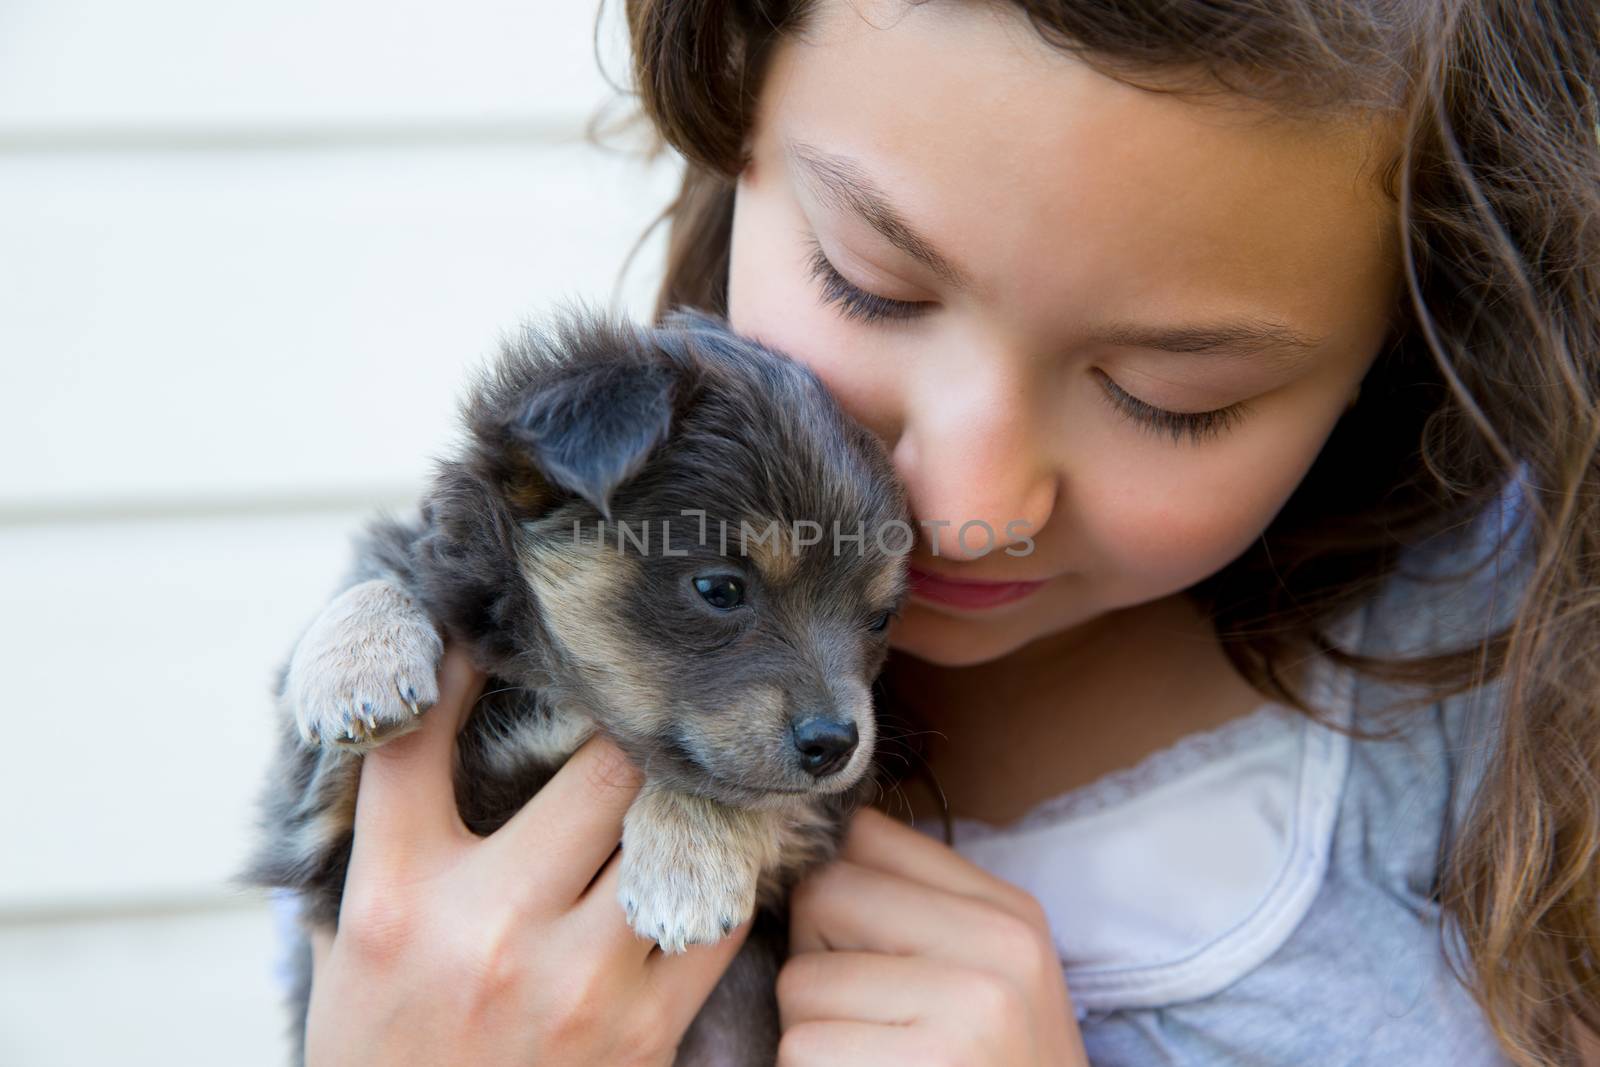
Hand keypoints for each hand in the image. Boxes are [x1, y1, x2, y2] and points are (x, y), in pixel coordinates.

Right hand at [302, 641, 751, 1066]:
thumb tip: (413, 719)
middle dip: (627, 729)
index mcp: (393, 900)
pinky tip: (702, 858)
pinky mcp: (643, 1028)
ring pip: (671, 830)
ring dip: (682, 796)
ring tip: (691, 767)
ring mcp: (575, 980)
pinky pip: (714, 913)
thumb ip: (382, 846)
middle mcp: (486, 927)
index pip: (415, 745)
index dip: (459, 668)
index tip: (492, 634)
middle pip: (601, 769)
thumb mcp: (346, 949)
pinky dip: (714, 875)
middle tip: (645, 700)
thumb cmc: (383, 1052)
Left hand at [776, 807, 1087, 1065]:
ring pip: (800, 982)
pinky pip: (800, 1050)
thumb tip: (815, 846)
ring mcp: (964, 1010)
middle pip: (823, 896)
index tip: (860, 945)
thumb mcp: (990, 977)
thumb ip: (916, 907)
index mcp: (1009, 913)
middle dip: (818, 958)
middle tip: (869, 1019)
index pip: (867, 836)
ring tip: (876, 1062)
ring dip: (811, 1033)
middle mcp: (996, 949)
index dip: (839, 890)